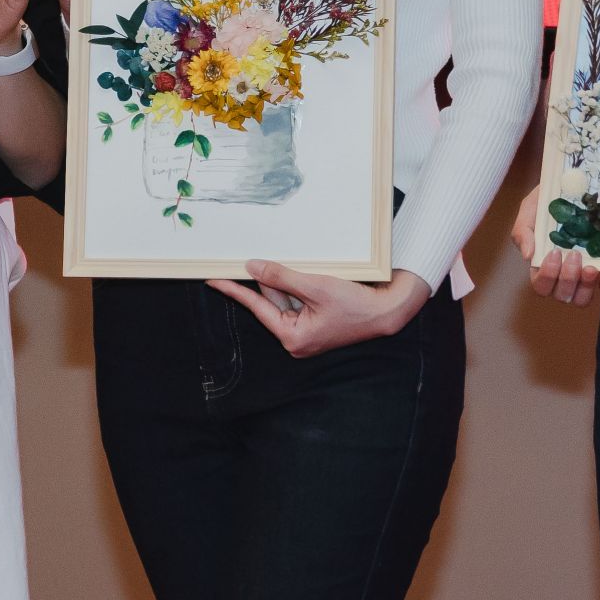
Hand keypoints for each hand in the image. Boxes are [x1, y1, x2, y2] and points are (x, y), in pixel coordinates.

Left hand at [210, 260, 429, 358]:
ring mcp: (306, 333)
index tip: (213, 280)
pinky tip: (308, 276)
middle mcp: (296, 339)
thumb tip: (253, 268)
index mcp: (292, 337)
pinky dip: (298, 288)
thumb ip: (281, 277)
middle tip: (263, 260)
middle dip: (271, 280)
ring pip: (285, 299)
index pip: (256, 307)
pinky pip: (298, 302)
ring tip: (307, 273)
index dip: (234, 290)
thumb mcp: (315, 286)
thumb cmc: (356, 304)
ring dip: (289, 282)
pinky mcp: (315, 325)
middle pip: (272, 301)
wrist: (387, 311)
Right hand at [513, 193, 599, 307]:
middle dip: (568, 279)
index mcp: (542, 265)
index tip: (554, 252)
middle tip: (574, 255)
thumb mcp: (530, 210)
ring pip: (582, 298)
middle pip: (562, 295)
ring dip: (586, 287)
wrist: (574, 185)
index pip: (541, 285)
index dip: (547, 276)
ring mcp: (584, 274)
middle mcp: (563, 275)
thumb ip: (523, 231)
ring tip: (592, 268)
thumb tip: (527, 255)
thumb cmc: (547, 201)